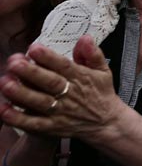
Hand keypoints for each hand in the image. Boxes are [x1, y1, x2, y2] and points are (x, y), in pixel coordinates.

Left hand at [0, 37, 123, 141]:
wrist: (106, 123)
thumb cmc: (101, 92)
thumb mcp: (103, 70)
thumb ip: (93, 54)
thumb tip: (85, 38)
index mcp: (81, 78)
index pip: (64, 66)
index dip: (49, 58)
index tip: (34, 48)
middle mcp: (69, 94)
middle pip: (49, 83)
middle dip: (31, 73)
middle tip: (14, 63)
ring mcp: (60, 112)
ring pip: (39, 103)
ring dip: (21, 94)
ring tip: (5, 83)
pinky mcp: (51, 127)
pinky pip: (33, 124)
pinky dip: (17, 118)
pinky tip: (3, 109)